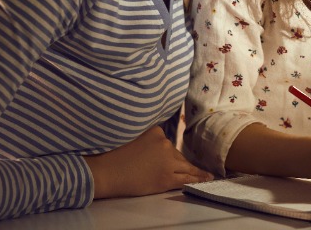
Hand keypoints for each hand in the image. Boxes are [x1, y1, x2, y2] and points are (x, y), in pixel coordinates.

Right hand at [84, 126, 212, 198]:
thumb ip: (142, 137)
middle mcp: (164, 143)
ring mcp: (167, 160)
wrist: (104, 172)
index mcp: (154, 130)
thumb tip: (149, 144)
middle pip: (175, 154)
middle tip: (176, 169)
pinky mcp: (167, 178)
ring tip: (205, 174)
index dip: (165, 152)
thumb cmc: (109, 155)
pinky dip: (197, 178)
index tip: (165, 157)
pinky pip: (187, 177)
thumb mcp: (128, 134)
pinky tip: (206, 178)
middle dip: (176, 162)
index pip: (165, 142)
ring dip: (194, 170)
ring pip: (184, 165)